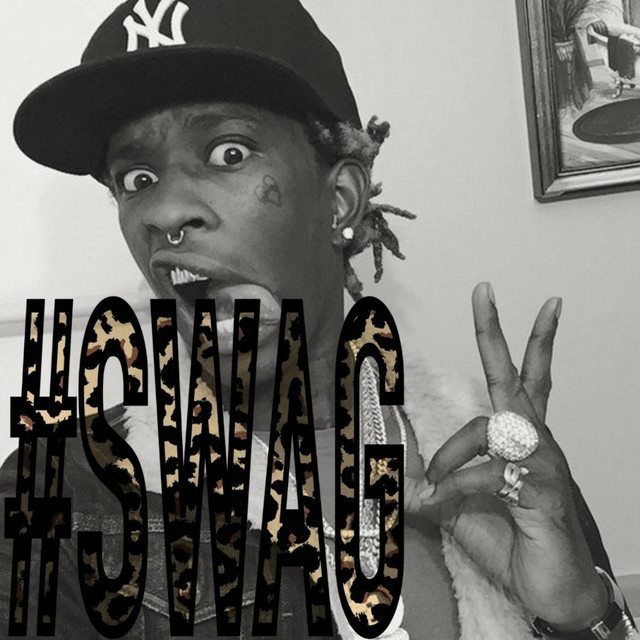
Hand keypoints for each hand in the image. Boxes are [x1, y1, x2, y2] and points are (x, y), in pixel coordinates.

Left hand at [412, 282, 607, 629]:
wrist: (552, 589)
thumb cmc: (512, 540)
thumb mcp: (457, 504)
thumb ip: (429, 479)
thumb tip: (392, 465)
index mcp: (519, 437)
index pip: (520, 377)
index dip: (517, 339)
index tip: (498, 302)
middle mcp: (535, 440)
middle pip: (516, 376)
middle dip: (498, 332)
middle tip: (483, 291)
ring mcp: (543, 463)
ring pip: (491, 428)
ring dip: (453, 454)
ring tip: (435, 488)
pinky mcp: (542, 491)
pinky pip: (490, 473)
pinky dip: (458, 488)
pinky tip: (444, 504)